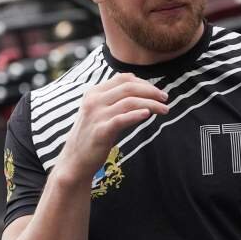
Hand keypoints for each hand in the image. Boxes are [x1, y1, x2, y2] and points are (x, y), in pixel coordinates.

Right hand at [54, 73, 168, 186]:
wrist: (75, 160)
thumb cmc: (92, 136)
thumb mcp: (101, 113)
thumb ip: (117, 101)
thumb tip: (145, 94)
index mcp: (94, 93)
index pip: (123, 79)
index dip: (143, 82)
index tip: (156, 91)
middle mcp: (94, 101)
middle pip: (128, 88)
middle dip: (151, 91)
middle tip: (165, 99)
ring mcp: (96, 116)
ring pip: (129, 102)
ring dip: (151, 104)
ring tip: (165, 110)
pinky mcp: (100, 131)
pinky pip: (121, 119)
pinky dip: (136, 115)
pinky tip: (148, 115)